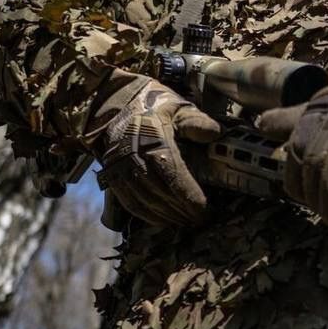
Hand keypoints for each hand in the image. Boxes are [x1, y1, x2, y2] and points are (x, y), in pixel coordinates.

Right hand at [93, 77, 220, 225]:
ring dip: (167, 216)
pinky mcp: (112, 176)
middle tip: (201, 220)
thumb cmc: (156, 108)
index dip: (189, 196)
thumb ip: (197, 122)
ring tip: (186, 222)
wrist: (117, 106)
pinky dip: (147, 215)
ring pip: (145, 201)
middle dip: (182, 210)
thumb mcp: (179, 109)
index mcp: (153, 139)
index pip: (173, 175)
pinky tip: (163, 220)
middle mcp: (133, 155)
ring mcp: (120, 167)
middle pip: (160, 192)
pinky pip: (129, 202)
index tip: (205, 209)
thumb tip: (215, 134)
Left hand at [257, 87, 327, 224]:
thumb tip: (260, 124)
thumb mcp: (326, 106)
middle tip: (320, 210)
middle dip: (313, 193)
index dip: (296, 179)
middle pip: (311, 165)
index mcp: (317, 110)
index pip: (295, 150)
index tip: (304, 195)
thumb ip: (292, 119)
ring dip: (327, 201)